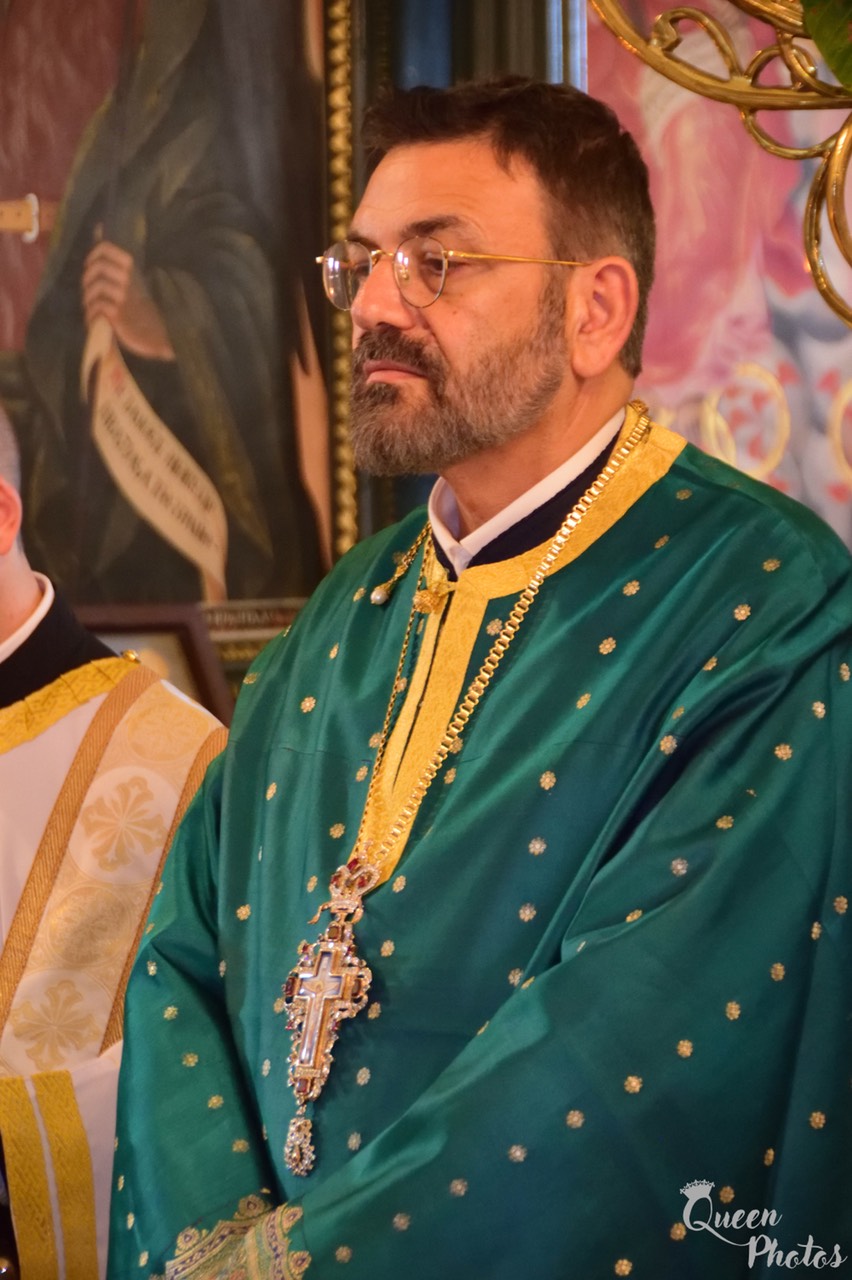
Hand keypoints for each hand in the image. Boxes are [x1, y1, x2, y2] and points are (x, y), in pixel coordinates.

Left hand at [82, 239, 174, 360]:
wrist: (154, 332)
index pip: (104, 248)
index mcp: (130, 268)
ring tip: (93, 307)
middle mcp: (127, 279)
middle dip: (87, 280)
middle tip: (90, 291)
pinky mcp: (118, 314)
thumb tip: (98, 226)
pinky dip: (92, 314)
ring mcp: (123, 296)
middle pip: (97, 267)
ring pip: (95, 288)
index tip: (92, 267)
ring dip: (88, 299)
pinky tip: (97, 318)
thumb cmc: (137, 304)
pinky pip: (96, 307)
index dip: (93, 255)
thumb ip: (112, 254)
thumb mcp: (129, 276)